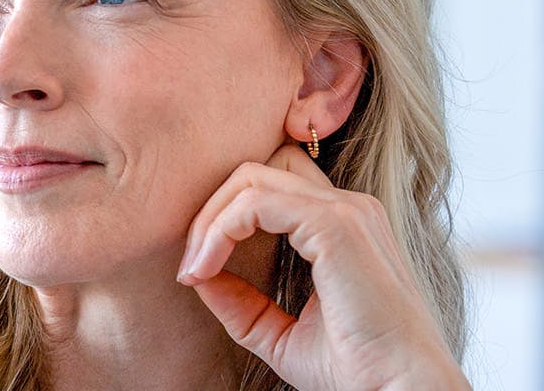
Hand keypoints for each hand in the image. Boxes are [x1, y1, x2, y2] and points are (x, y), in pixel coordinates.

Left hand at [177, 144, 466, 390]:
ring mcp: (345, 211)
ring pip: (250, 179)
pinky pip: (254, 203)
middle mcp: (347, 209)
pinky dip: (219, 231)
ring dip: (209, 221)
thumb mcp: (278, 332)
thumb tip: (196, 274)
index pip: (268, 186)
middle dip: (209, 211)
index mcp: (340, 226)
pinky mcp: (336, 225)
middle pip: (254, 173)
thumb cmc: (353, 370)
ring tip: (194, 270)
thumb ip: (239, 301)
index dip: (223, 217)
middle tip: (190, 265)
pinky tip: (205, 270)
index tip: (197, 270)